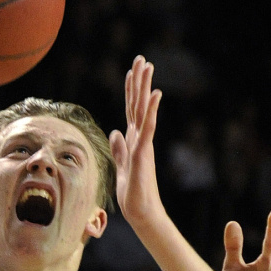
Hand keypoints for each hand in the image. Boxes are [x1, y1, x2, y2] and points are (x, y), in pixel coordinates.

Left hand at [109, 55, 162, 227]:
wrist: (140, 211)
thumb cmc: (132, 192)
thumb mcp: (121, 166)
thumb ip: (118, 149)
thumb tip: (114, 132)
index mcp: (133, 140)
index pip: (131, 110)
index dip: (131, 90)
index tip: (131, 71)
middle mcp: (140, 138)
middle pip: (138, 104)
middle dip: (139, 81)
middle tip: (142, 59)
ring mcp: (143, 144)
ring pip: (144, 110)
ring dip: (145, 88)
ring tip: (148, 66)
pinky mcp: (143, 152)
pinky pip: (148, 127)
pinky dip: (152, 110)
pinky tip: (156, 94)